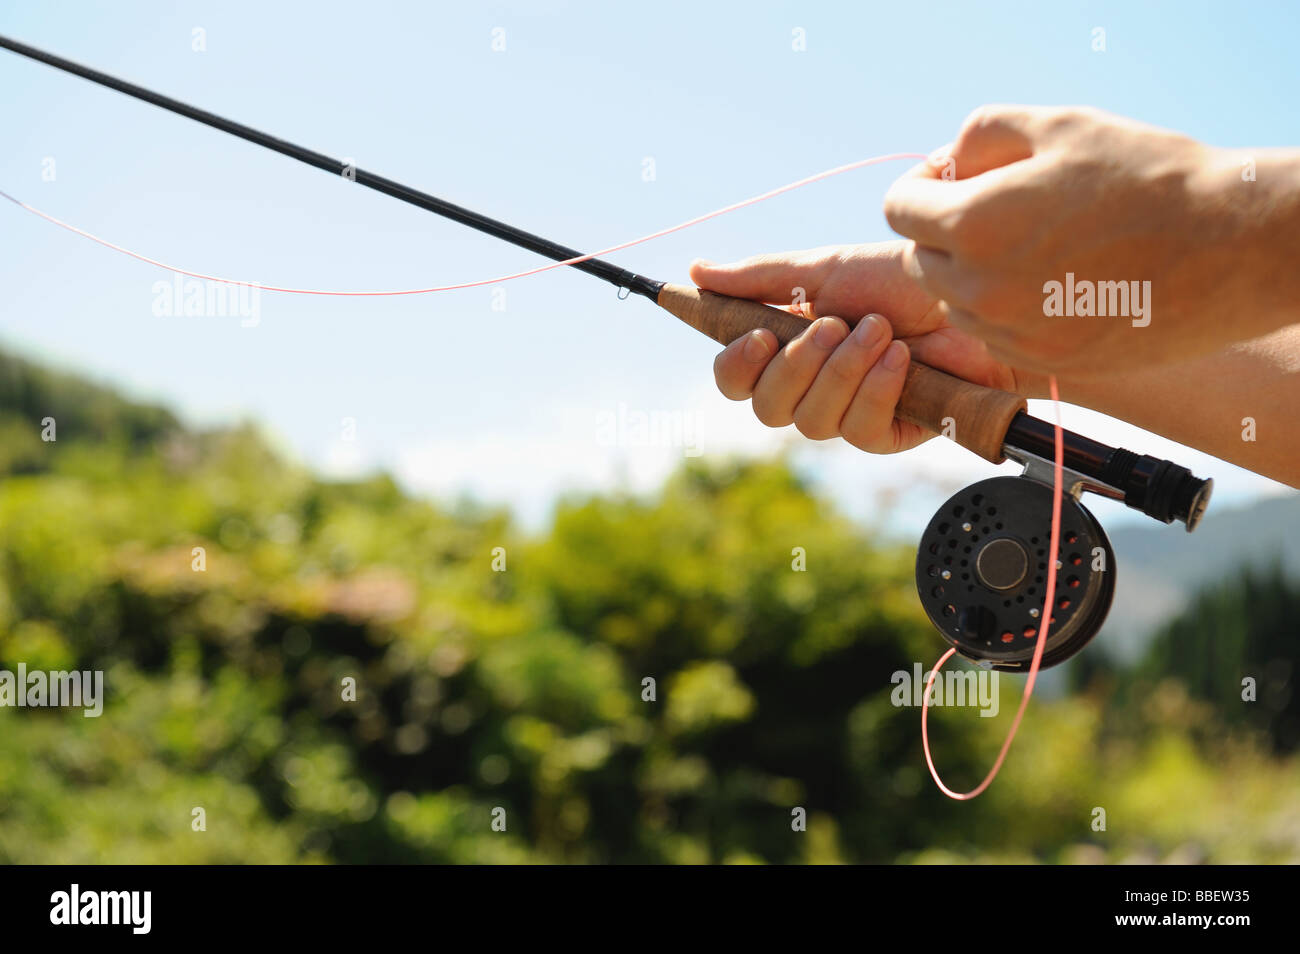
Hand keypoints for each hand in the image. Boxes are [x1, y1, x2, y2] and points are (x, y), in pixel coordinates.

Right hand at [692, 242, 1039, 453]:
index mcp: (787, 347)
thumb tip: (696, 270)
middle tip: (832, 324)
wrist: (974, 295)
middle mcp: (810, 386)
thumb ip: (760, 278)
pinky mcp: (886, 434)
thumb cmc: (904, 282)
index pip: (736, 379)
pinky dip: (877, 388)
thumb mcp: (826, 269)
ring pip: (810, 421)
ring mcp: (846, 414)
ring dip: (843, 370)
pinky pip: (857, 429)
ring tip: (881, 332)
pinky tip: (902, 361)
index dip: (737, 365)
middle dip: (796, 366)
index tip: (758, 335)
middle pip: (765, 408)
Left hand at [884, 105, 1299, 376]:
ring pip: (954, 302)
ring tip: (1036, 243)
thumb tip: (946, 164)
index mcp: (974, 226)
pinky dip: (1007, 308)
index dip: (919, 186)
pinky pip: (993, 333)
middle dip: (944, 230)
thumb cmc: (1146, 177)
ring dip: (973, 273)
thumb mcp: (1059, 126)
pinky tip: (1058, 280)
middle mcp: (979, 290)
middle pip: (919, 259)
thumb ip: (981, 134)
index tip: (950, 178)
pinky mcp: (1041, 362)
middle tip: (998, 206)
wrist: (1229, 249)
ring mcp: (1009, 334)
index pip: (898, 209)